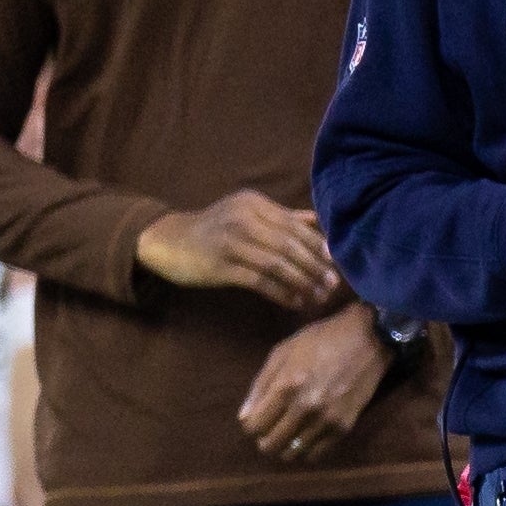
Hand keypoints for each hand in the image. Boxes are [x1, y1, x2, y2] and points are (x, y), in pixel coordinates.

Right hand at [136, 194, 340, 312]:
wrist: (168, 241)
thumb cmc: (214, 230)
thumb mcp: (245, 214)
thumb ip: (280, 217)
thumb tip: (316, 221)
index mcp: (254, 203)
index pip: (295, 224)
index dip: (318, 245)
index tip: (336, 262)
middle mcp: (244, 217)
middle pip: (289, 243)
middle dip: (315, 266)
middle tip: (333, 284)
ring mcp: (231, 241)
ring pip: (277, 263)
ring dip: (302, 282)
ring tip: (318, 296)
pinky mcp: (220, 265)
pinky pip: (259, 281)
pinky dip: (281, 293)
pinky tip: (294, 302)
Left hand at [239, 305, 390, 462]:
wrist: (367, 340)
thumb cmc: (320, 340)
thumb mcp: (283, 351)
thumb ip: (261, 385)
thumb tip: (244, 418)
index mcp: (286, 386)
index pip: (253, 426)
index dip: (251, 423)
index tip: (258, 416)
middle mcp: (304, 408)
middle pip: (270, 445)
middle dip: (265, 437)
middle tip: (272, 426)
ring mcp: (325, 421)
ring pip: (291, 454)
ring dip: (286, 445)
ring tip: (290, 430)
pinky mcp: (343, 428)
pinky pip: (316, 455)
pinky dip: (307, 448)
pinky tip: (308, 433)